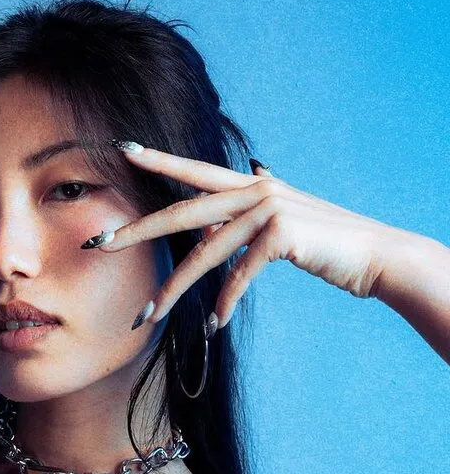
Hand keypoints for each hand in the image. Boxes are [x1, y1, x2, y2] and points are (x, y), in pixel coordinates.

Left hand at [96, 143, 411, 327]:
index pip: (194, 171)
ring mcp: (268, 208)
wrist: (374, 256)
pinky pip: (238, 275)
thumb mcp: (275, 225)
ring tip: (146, 315)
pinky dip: (224, 302)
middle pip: (183, 213)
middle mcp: (255, 188)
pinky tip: (213, 323)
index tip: (124, 151)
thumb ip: (241, 219)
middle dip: (137, 231)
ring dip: (173, 289)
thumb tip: (214, 217)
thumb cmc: (322, 244)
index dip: (159, 160)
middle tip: (99, 243)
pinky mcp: (281, 234)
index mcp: (249, 183)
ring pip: (204, 253)